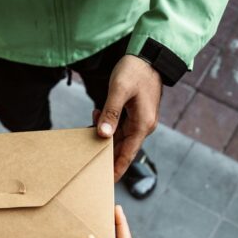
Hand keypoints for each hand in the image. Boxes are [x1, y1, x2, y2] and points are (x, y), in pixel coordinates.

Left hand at [95, 56, 161, 180]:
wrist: (149, 55)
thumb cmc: (135, 71)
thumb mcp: (119, 90)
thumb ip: (111, 114)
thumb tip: (103, 135)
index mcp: (142, 125)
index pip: (127, 154)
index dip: (116, 169)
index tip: (106, 182)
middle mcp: (143, 126)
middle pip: (122, 148)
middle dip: (105, 152)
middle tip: (88, 161)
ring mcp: (140, 120)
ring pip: (119, 136)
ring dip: (103, 135)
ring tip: (89, 128)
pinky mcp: (135, 113)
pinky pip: (120, 126)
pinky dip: (107, 124)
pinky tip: (97, 116)